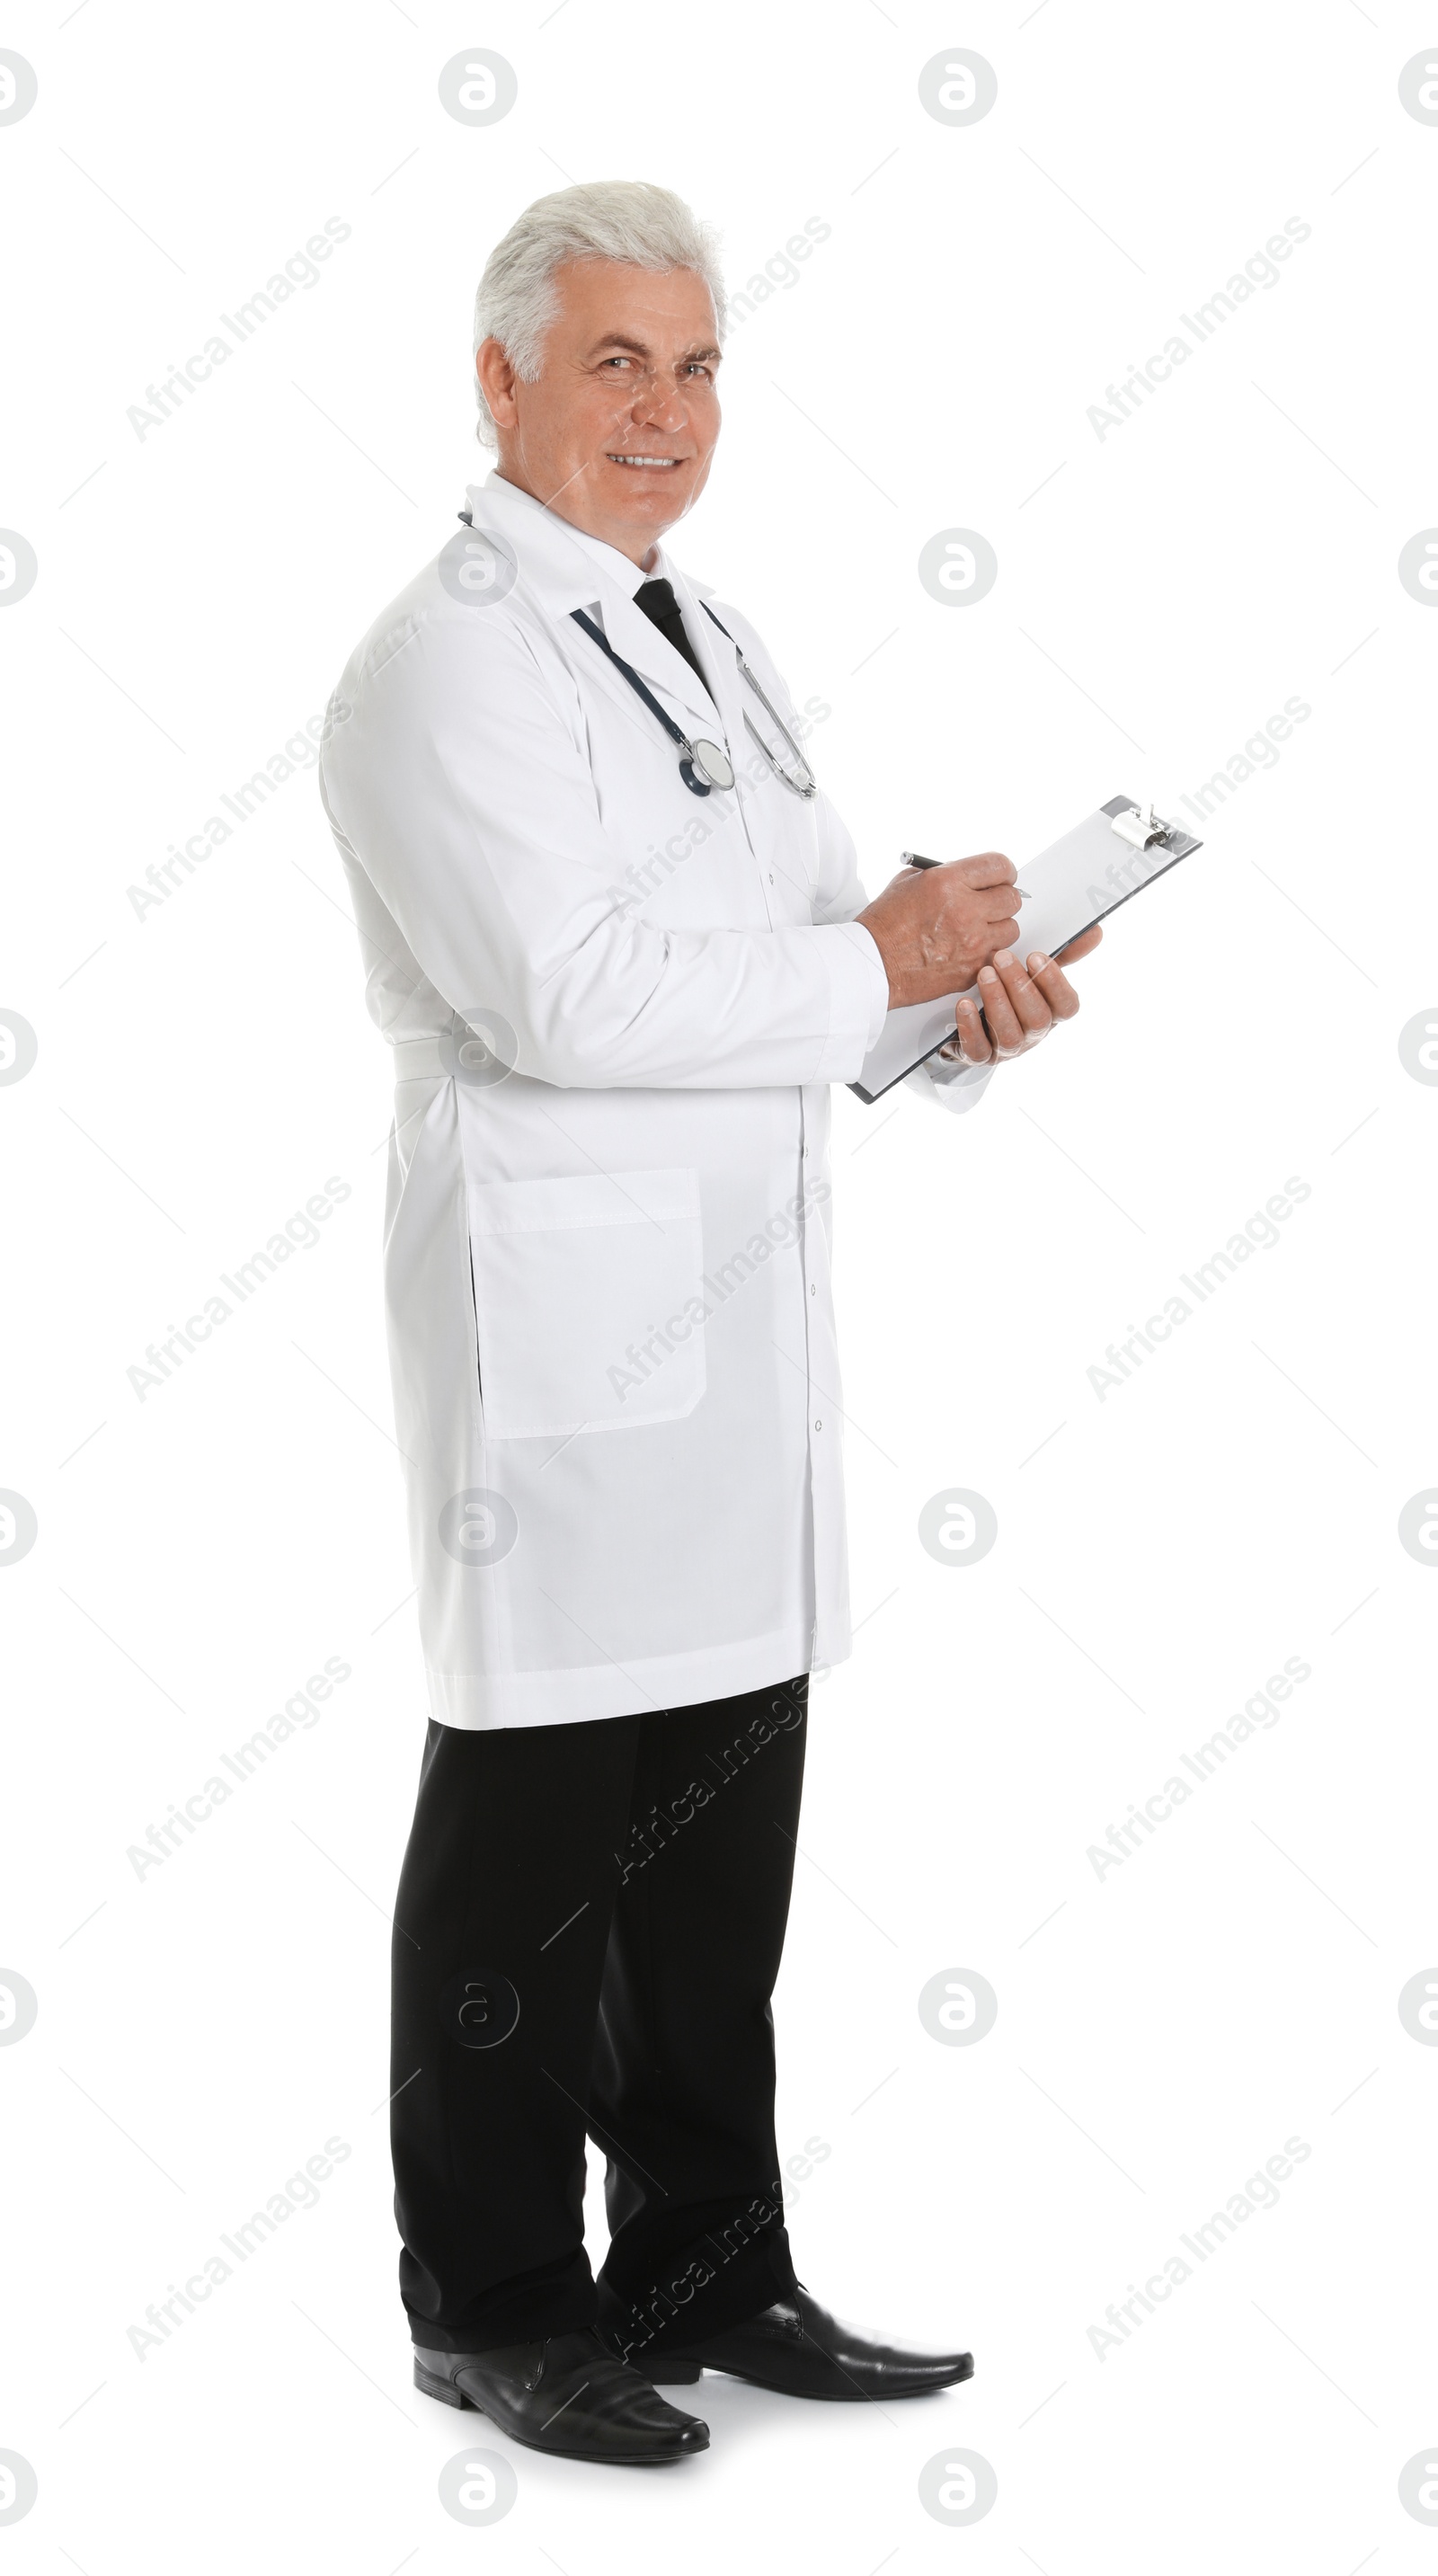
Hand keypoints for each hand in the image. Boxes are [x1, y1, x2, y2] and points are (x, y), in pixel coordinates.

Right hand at [856, 854, 1021, 1007]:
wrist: (873, 964)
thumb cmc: (885, 925)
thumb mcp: (910, 881)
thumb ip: (945, 874)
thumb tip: (971, 876)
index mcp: (948, 882)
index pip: (1000, 866)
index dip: (1005, 872)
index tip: (1002, 877)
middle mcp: (964, 910)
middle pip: (1012, 899)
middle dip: (1001, 899)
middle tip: (990, 904)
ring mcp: (971, 943)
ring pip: (1011, 929)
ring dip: (997, 928)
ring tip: (976, 930)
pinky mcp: (972, 968)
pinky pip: (997, 956)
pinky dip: (987, 953)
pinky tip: (968, 950)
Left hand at [941, 925, 1102, 1066]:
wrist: (974, 1022)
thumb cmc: (1011, 992)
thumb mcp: (1034, 973)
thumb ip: (1062, 954)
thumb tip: (1094, 931)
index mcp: (1052, 1013)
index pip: (1067, 1006)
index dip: (1054, 982)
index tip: (1036, 956)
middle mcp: (1034, 1035)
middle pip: (1037, 1019)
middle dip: (1020, 986)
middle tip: (1001, 957)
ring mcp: (1008, 1049)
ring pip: (1010, 1035)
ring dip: (997, 1002)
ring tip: (984, 974)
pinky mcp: (981, 1057)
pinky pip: (978, 1050)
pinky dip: (971, 1027)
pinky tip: (964, 1003)